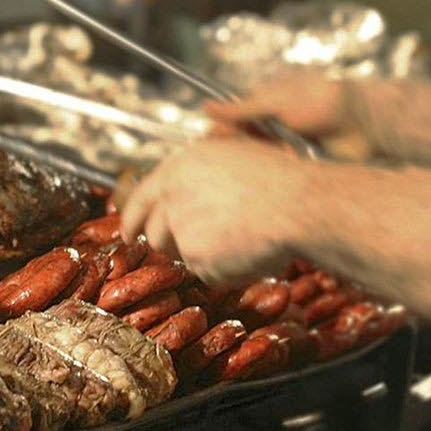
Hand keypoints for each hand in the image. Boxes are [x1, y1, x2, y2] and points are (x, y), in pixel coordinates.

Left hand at [119, 137, 302, 285]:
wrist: (300, 205)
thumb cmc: (279, 180)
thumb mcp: (231, 156)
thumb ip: (197, 174)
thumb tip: (181, 191)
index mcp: (178, 166)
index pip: (140, 198)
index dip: (132, 219)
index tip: (130, 232)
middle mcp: (172, 195)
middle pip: (155, 233)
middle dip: (175, 243)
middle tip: (207, 242)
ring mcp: (181, 227)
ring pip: (180, 255)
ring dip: (203, 255)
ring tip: (238, 239)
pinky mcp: (197, 256)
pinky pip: (207, 273)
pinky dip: (226, 271)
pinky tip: (249, 251)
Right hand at [205, 72, 369, 158]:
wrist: (367, 124)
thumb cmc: (322, 103)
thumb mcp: (277, 101)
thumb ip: (242, 108)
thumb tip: (204, 107)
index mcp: (265, 106)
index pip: (231, 121)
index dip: (221, 132)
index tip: (214, 140)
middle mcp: (272, 128)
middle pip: (242, 145)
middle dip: (245, 150)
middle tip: (262, 147)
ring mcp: (286, 149)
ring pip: (259, 162)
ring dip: (267, 160)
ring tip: (288, 151)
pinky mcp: (299, 169)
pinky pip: (279, 176)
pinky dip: (282, 173)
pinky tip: (293, 164)